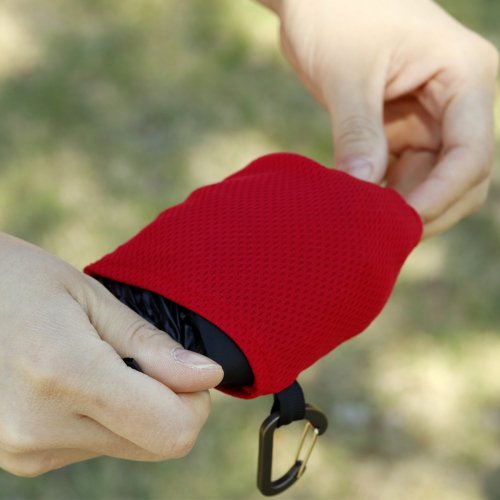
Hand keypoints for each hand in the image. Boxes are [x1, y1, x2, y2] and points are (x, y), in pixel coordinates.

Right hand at [0, 233, 222, 476]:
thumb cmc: (18, 279)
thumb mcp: (92, 298)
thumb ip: (152, 346)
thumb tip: (207, 376)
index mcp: (65, 374)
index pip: (171, 430)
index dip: (194, 402)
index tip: (186, 369)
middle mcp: (40, 428)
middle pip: (155, 443)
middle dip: (167, 403)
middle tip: (141, 357)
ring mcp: (23, 450)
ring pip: (126, 446)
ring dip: (131, 408)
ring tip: (92, 360)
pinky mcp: (18, 456)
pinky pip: (92, 445)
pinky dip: (100, 415)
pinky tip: (71, 379)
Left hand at [264, 0, 497, 235]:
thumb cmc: (335, 12)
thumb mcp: (347, 75)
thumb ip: (359, 134)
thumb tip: (363, 193)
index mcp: (464, 75)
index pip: (470, 153)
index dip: (440, 197)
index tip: (398, 226)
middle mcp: (457, 100)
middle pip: (462, 176)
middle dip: (428, 209)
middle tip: (381, 235)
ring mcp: (432, 117)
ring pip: (433, 181)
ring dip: (404, 207)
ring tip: (365, 226)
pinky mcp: (403, 129)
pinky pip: (405, 174)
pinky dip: (386, 194)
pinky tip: (360, 209)